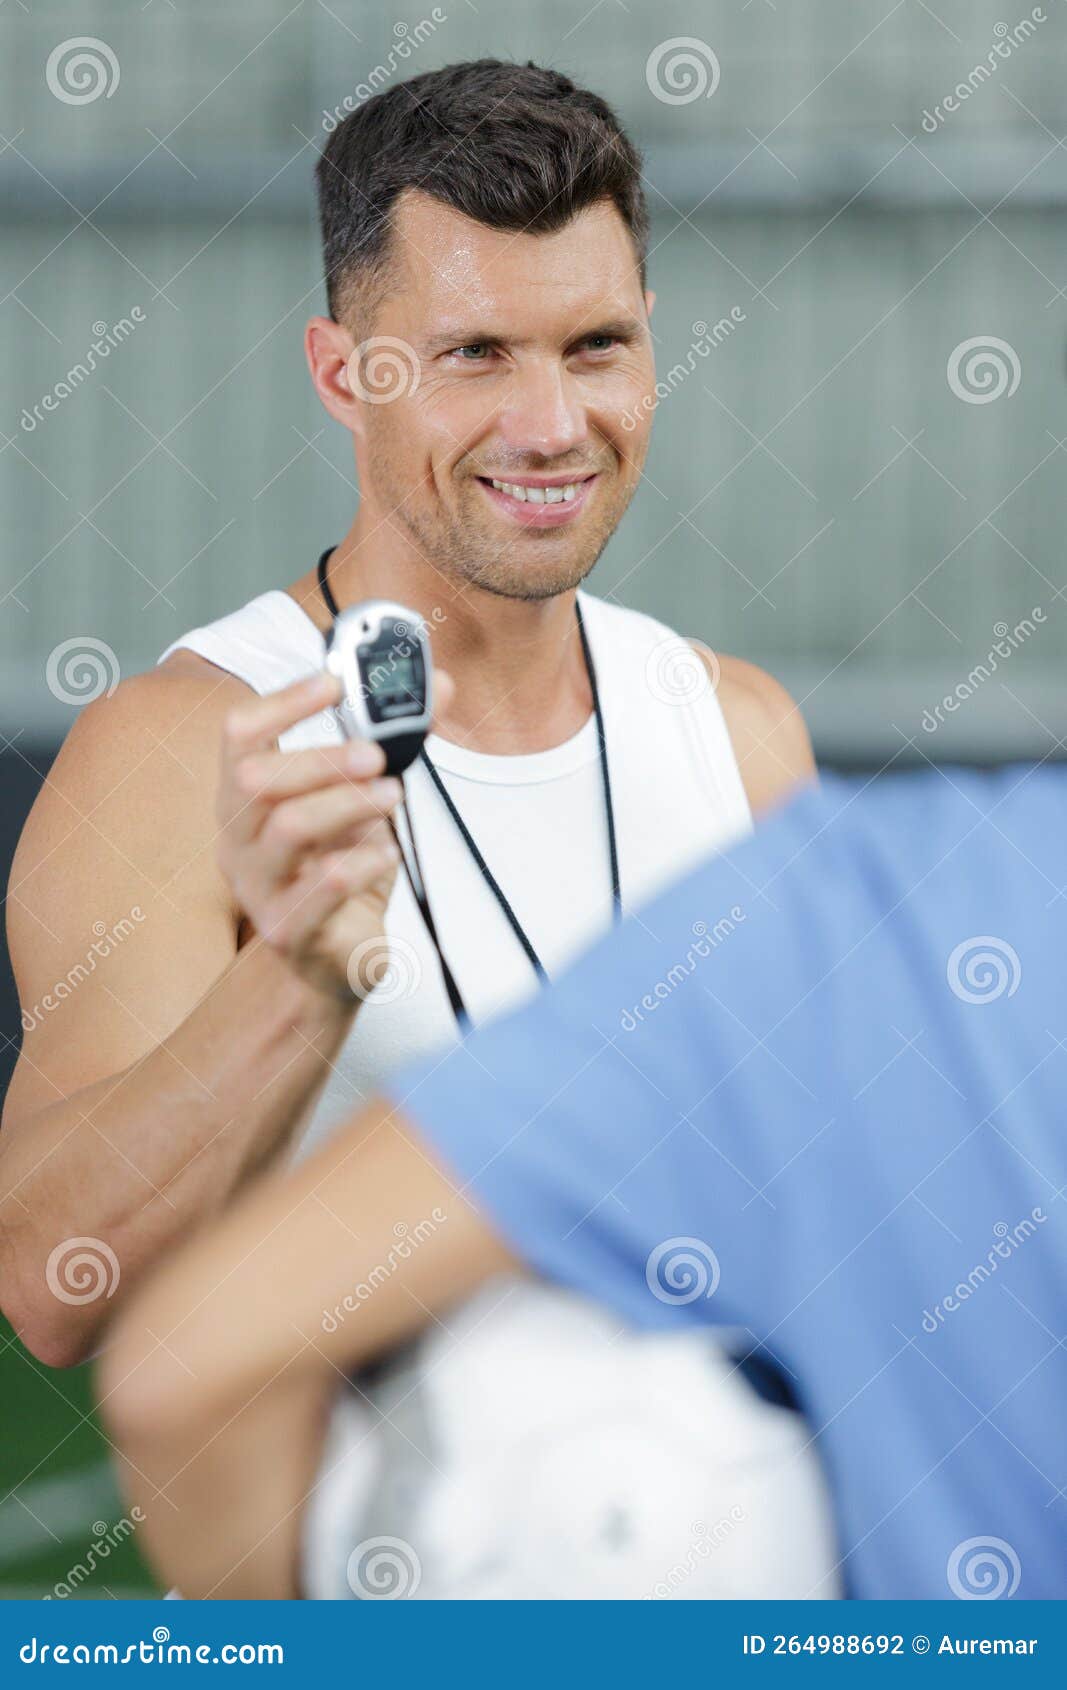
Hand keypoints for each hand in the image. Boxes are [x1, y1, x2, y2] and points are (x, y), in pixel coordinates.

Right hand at [215, 668, 449, 1001]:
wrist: (336, 958)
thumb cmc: (344, 873)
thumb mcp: (368, 800)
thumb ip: (397, 744)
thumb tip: (443, 687)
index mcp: (248, 798)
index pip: (239, 734)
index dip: (282, 701)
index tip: (333, 683)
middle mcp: (240, 839)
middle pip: (255, 779)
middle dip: (321, 757)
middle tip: (376, 754)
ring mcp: (259, 887)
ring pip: (287, 829)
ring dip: (346, 803)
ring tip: (393, 795)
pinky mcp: (290, 930)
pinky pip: (318, 891)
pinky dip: (360, 863)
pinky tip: (388, 851)